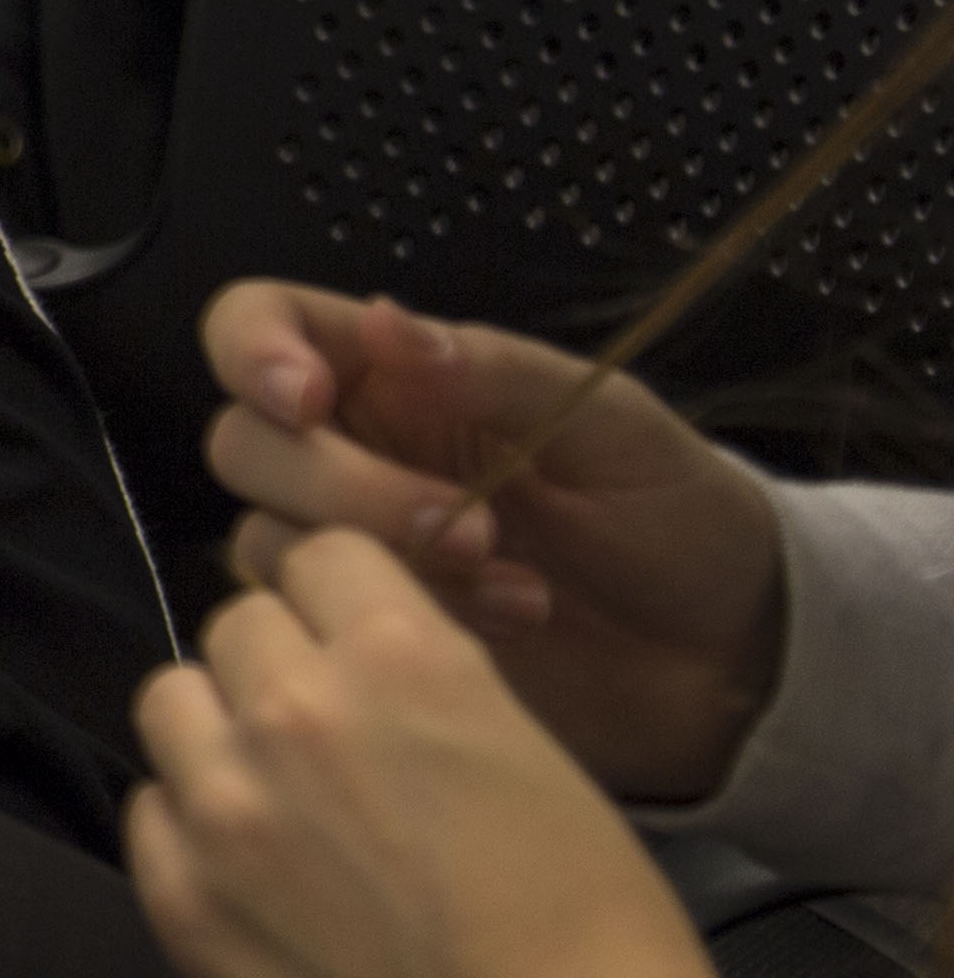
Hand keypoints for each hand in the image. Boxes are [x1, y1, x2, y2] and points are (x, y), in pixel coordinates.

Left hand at [127, 526, 871, 977]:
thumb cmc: (593, 932)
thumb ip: (425, 687)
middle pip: (236, 626)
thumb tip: (360, 662)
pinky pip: (147, 811)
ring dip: (219, 735)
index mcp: (401, 658)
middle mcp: (295, 709)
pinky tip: (256, 877)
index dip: (338, 600)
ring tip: (280, 803)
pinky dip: (190, 831)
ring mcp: (225, 805)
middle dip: (279, 668)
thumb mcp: (530, 751)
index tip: (352, 643)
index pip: (315, 555)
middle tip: (328, 742)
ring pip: (172, 703)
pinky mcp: (182, 898)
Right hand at [199, 280, 786, 801]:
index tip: (304, 399)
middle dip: (340, 484)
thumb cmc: (681, 518)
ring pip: (263, 535)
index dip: (251, 350)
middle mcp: (353, 452)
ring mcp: (353, 550)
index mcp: (395, 377)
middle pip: (245, 442)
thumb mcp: (613, 422)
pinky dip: (396, 624)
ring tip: (510, 584)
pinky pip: (310, 626)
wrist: (733, 658)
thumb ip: (495, 370)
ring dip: (377, 560)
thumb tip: (381, 320)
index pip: (259, 325)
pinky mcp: (363, 638)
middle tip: (467, 524)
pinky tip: (500, 629)